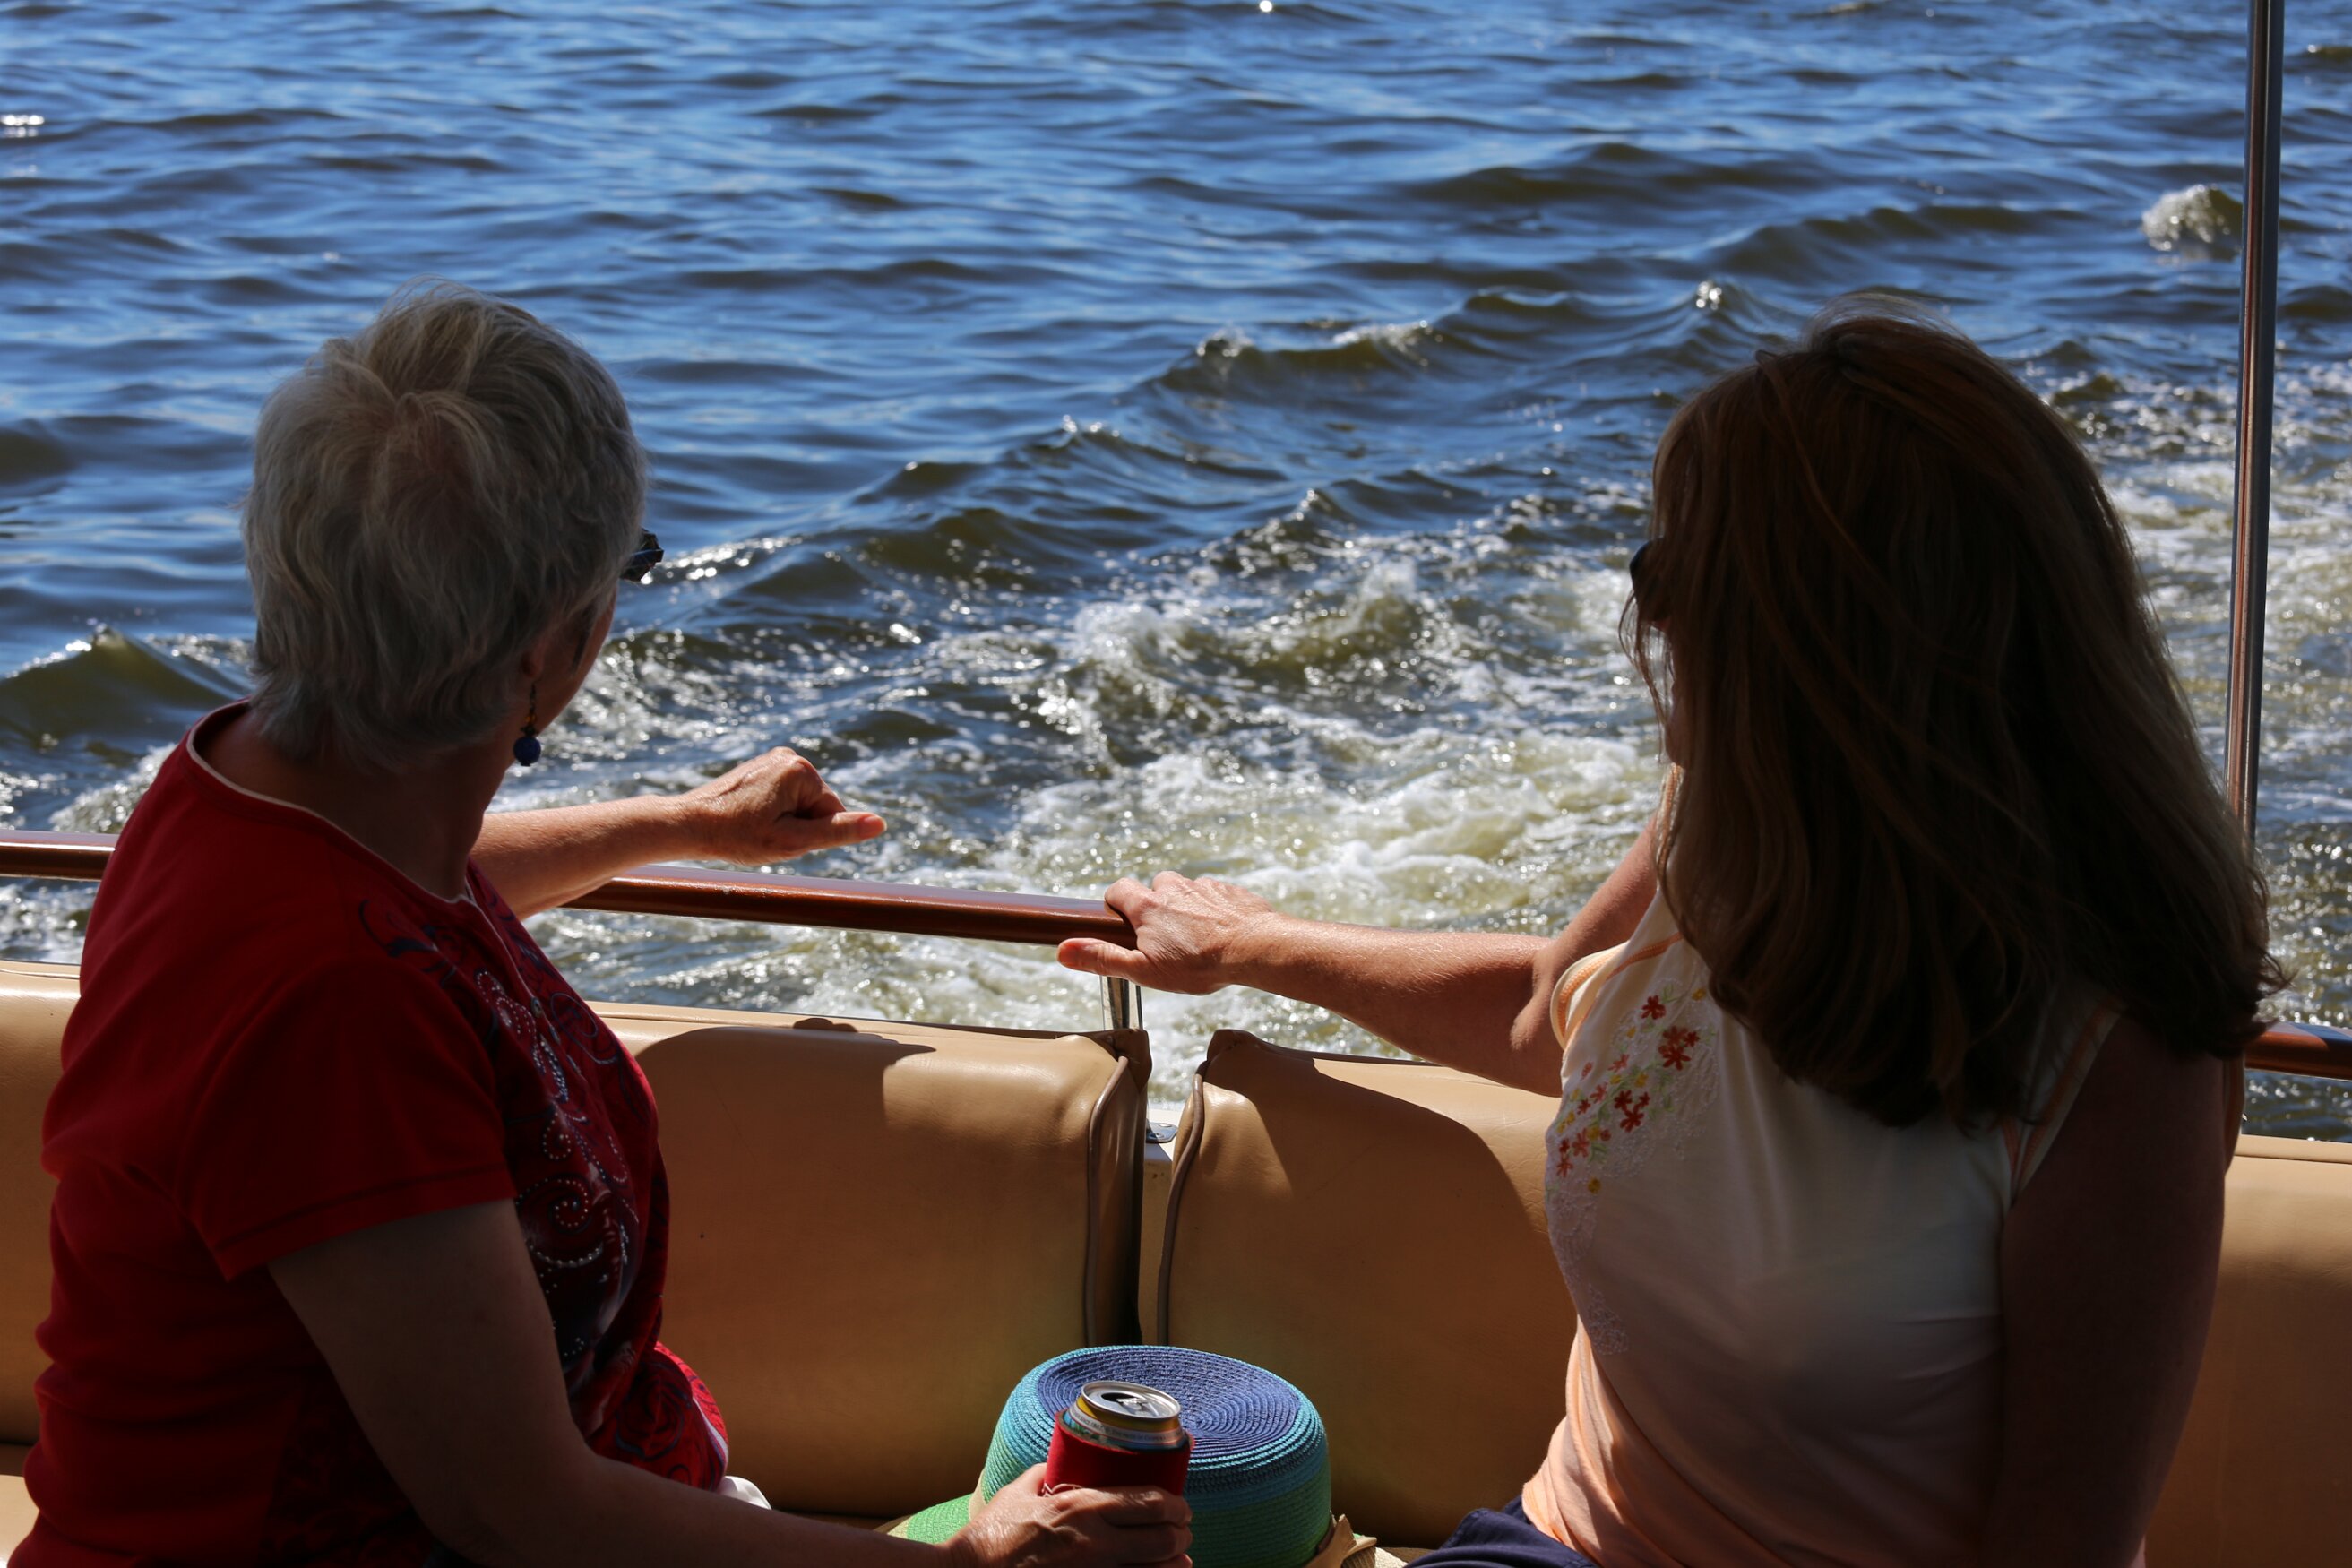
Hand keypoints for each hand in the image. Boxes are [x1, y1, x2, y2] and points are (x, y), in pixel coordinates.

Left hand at [674, 748, 884, 864]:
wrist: (687, 825)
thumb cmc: (737, 837)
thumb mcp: (793, 841)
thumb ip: (838, 832)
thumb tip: (880, 824)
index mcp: (800, 770)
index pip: (832, 814)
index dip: (808, 835)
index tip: (776, 836)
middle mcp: (789, 756)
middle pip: (816, 806)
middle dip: (797, 827)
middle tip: (763, 834)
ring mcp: (773, 760)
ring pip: (799, 805)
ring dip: (784, 822)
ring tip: (753, 827)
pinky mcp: (761, 767)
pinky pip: (783, 798)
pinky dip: (772, 813)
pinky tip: (748, 817)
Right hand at [945, 1466, 1189, 1567]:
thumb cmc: (990, 1537)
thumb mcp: (1017, 1493)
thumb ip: (1044, 1474)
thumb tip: (1062, 1459)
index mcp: (1080, 1508)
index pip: (1147, 1501)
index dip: (1174, 1503)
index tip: (1181, 1505)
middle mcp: (1093, 1542)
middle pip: (1161, 1538)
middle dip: (1180, 1533)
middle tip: (1184, 1530)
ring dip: (1175, 1564)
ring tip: (1181, 1558)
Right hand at [1056, 872, 1283, 993]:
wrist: (1255, 948)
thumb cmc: (1198, 964)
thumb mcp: (1144, 970)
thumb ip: (1103, 958)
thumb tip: (1063, 950)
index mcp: (1148, 905)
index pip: (1118, 889)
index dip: (1116, 904)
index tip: (1122, 924)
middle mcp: (1173, 887)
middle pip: (1153, 887)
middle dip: (1154, 908)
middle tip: (1164, 939)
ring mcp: (1204, 886)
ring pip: (1185, 891)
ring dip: (1185, 909)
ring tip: (1197, 939)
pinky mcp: (1230, 891)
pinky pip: (1214, 896)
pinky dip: (1213, 910)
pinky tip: (1222, 934)